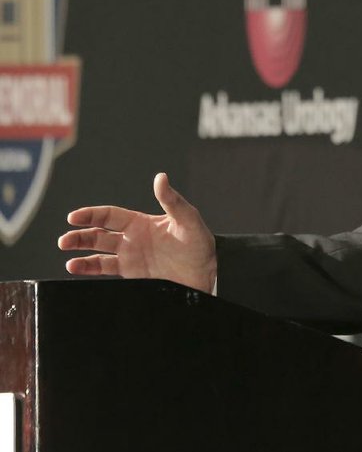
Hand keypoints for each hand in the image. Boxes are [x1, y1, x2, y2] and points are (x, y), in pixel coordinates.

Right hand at [58, 173, 216, 293]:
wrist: (207, 273)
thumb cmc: (200, 244)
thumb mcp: (188, 219)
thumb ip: (172, 201)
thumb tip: (160, 177)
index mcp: (142, 222)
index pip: (110, 216)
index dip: (91, 215)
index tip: (74, 217)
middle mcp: (133, 238)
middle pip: (99, 233)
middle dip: (80, 234)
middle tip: (64, 239)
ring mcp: (131, 257)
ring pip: (98, 252)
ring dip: (80, 251)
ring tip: (66, 254)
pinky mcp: (132, 274)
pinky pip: (105, 270)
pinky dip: (89, 269)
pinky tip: (76, 267)